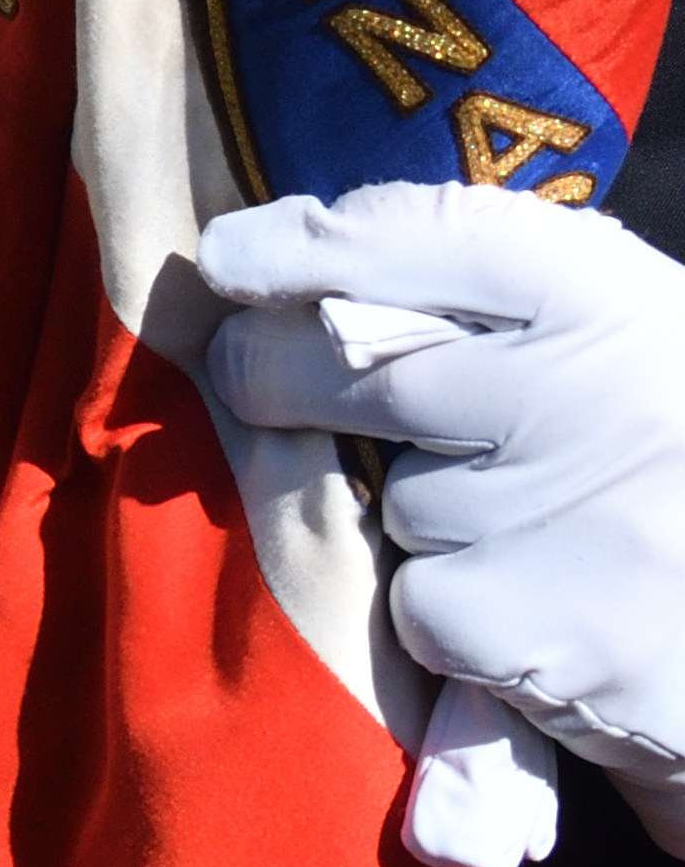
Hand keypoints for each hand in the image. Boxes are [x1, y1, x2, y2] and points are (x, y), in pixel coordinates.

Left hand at [202, 183, 684, 855]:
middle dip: (278, 377)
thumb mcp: (625, 347)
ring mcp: (575, 511)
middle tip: (242, 376)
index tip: (227, 258)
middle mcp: (597, 387)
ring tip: (523, 535)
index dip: (312, 244)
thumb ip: (498, 305)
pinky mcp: (550, 631)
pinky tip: (532, 616)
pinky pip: (424, 606)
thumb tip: (306, 257)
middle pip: (364, 372)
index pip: (433, 235)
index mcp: (616, 297)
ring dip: (426, 523)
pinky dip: (453, 620)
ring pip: (400, 503)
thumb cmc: (673, 465)